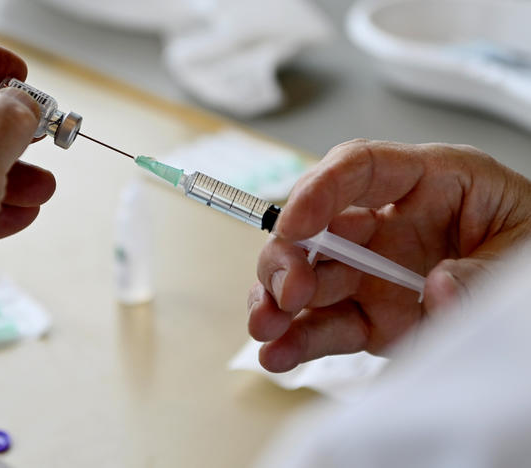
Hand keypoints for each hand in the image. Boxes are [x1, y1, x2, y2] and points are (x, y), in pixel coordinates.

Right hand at [248, 140, 530, 371]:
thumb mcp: (528, 248)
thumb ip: (486, 270)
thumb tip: (436, 288)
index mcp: (432, 183)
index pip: (360, 167)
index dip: (320, 190)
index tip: (296, 224)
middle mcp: (391, 225)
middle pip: (318, 227)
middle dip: (290, 255)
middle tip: (289, 291)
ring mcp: (376, 274)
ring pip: (311, 280)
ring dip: (278, 301)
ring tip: (265, 326)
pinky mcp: (373, 317)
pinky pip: (329, 327)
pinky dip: (299, 341)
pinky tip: (278, 353)